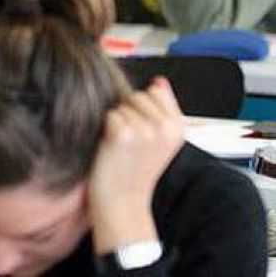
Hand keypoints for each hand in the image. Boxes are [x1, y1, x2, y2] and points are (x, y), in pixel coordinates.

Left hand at [88, 77, 184, 254]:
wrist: (122, 203)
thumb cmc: (135, 170)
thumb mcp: (159, 139)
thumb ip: (163, 108)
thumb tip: (160, 81)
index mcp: (179, 127)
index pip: (154, 91)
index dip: (141, 110)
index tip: (142, 136)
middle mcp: (166, 127)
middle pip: (135, 96)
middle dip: (127, 114)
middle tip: (129, 144)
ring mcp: (145, 130)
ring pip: (119, 106)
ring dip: (115, 124)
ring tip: (121, 147)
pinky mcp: (123, 135)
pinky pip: (108, 116)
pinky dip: (104, 130)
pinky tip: (112, 149)